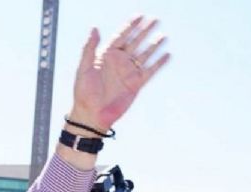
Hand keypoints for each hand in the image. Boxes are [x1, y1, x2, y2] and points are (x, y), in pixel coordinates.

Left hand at [69, 16, 169, 131]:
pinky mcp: (136, 84)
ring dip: (154, 45)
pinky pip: (150, 71)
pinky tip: (167, 55)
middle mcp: (119, 62)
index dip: (130, 26)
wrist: (91, 115)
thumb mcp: (83, 69)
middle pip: (135, 42)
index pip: (121, 36)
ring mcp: (128, 73)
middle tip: (155, 19)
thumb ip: (89, 48)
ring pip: (144, 55)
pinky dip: (158, 63)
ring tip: (163, 35)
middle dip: (145, 31)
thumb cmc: (83, 93)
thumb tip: (94, 28)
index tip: (139, 16)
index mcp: (106, 56)